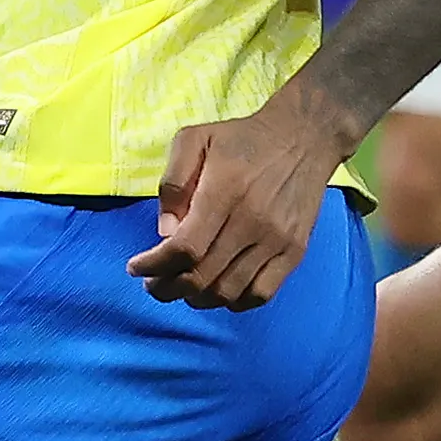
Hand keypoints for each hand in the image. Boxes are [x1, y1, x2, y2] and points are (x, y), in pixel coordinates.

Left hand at [130, 83, 353, 310]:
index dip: (155, 266)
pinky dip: (234, 302)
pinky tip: (219, 291)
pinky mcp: (295, 251)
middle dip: (167, 288)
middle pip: (202, 277)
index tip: (137, 268)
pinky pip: (260, 294)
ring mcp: (276, 240)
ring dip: (197, 298)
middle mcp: (252, 221)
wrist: (303, 138)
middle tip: (154, 284)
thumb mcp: (194, 139)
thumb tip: (166, 232)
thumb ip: (173, 183)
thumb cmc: (242, 139)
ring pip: (228, 291)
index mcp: (224, 191)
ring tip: (183, 289)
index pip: (184, 248)